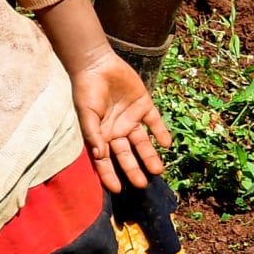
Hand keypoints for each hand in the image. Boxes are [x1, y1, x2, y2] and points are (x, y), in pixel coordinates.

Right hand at [71, 52, 170, 192]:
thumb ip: (93, 133)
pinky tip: (166, 144)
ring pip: (143, 142)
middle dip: (133, 169)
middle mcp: (117, 130)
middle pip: (126, 154)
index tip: (117, 190)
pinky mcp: (144, 106)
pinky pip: (155, 122)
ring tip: (158, 169)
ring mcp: (131, 119)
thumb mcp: (86, 112)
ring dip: (150, 156)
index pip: (105, 160)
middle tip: (143, 185)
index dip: (109, 175)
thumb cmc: (86, 89)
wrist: (97, 63)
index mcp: (101, 134)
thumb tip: (98, 156)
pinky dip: (161, 132)